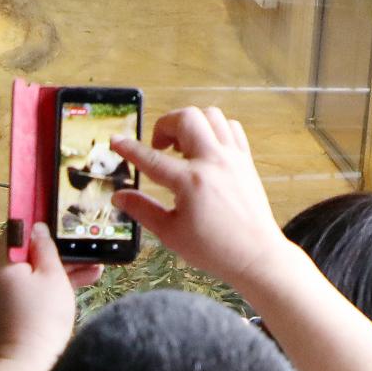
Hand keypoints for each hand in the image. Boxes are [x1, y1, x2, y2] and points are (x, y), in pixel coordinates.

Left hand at [0, 223, 100, 365]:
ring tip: (93, 263)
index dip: (35, 221)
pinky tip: (85, 278)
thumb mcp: (52, 275)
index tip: (54, 214)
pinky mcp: (11, 307)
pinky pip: (30, 287)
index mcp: (0, 263)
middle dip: (55, 248)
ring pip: (31, 270)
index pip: (14, 231)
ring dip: (59, 267)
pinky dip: (50, 283)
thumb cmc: (43, 317)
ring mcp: (1, 292)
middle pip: (25, 251)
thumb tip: (38, 228)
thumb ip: (45, 247)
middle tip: (81, 243)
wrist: (30, 362)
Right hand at [110, 106, 288, 285]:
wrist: (255, 255)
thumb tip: (119, 197)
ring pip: (211, 115)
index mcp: (190, 182)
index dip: (129, 148)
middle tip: (158, 146)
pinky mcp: (245, 161)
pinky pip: (230, 128)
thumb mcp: (169, 232)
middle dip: (165, 125)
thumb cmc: (214, 249)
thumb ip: (142, 209)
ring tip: (181, 147)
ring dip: (190, 124)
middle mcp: (213, 162)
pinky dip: (214, 131)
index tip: (116, 141)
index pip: (151, 158)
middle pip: (187, 118)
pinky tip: (204, 150)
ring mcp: (233, 158)